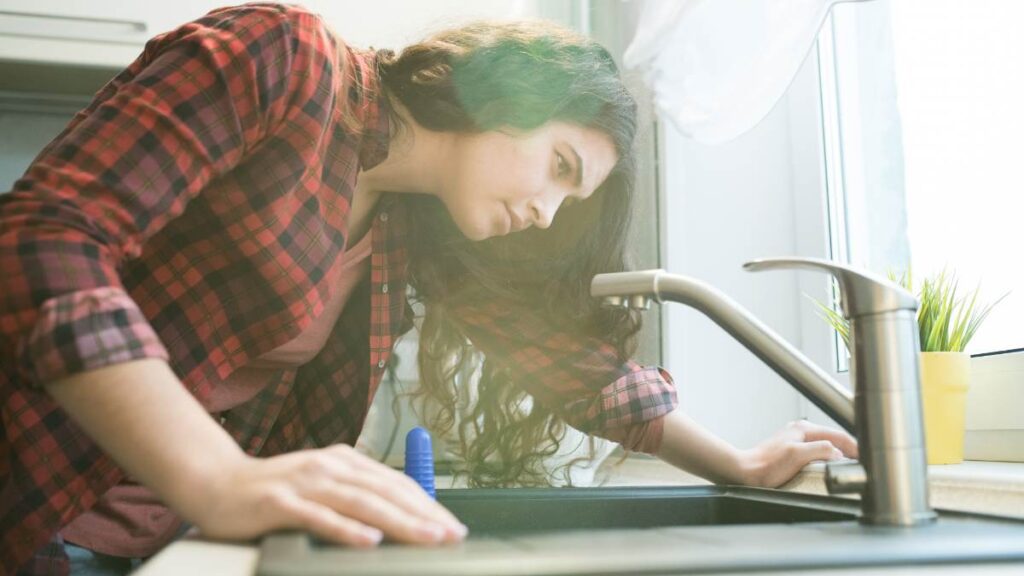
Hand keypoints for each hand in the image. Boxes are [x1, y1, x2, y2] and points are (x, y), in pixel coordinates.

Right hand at [189, 443, 466, 546]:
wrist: (214, 483)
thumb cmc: (272, 491)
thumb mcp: (321, 485)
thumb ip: (354, 495)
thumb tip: (398, 515)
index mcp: (344, 461)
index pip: (396, 483)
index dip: (427, 504)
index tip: (452, 525)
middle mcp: (329, 467)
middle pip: (386, 491)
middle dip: (424, 515)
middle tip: (451, 535)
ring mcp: (305, 483)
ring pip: (361, 503)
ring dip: (399, 521)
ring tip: (426, 537)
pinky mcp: (280, 503)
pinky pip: (320, 518)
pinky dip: (347, 530)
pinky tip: (370, 540)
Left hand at [741, 419, 858, 488]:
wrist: (747, 471)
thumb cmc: (767, 465)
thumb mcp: (797, 455)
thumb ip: (820, 449)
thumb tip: (838, 452)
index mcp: (804, 429)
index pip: (838, 435)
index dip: (854, 446)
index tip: (866, 457)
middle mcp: (801, 431)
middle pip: (833, 438)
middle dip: (849, 448)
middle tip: (863, 461)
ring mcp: (796, 440)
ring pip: (826, 444)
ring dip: (839, 453)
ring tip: (851, 463)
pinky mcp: (793, 451)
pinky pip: (817, 451)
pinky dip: (828, 457)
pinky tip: (831, 465)